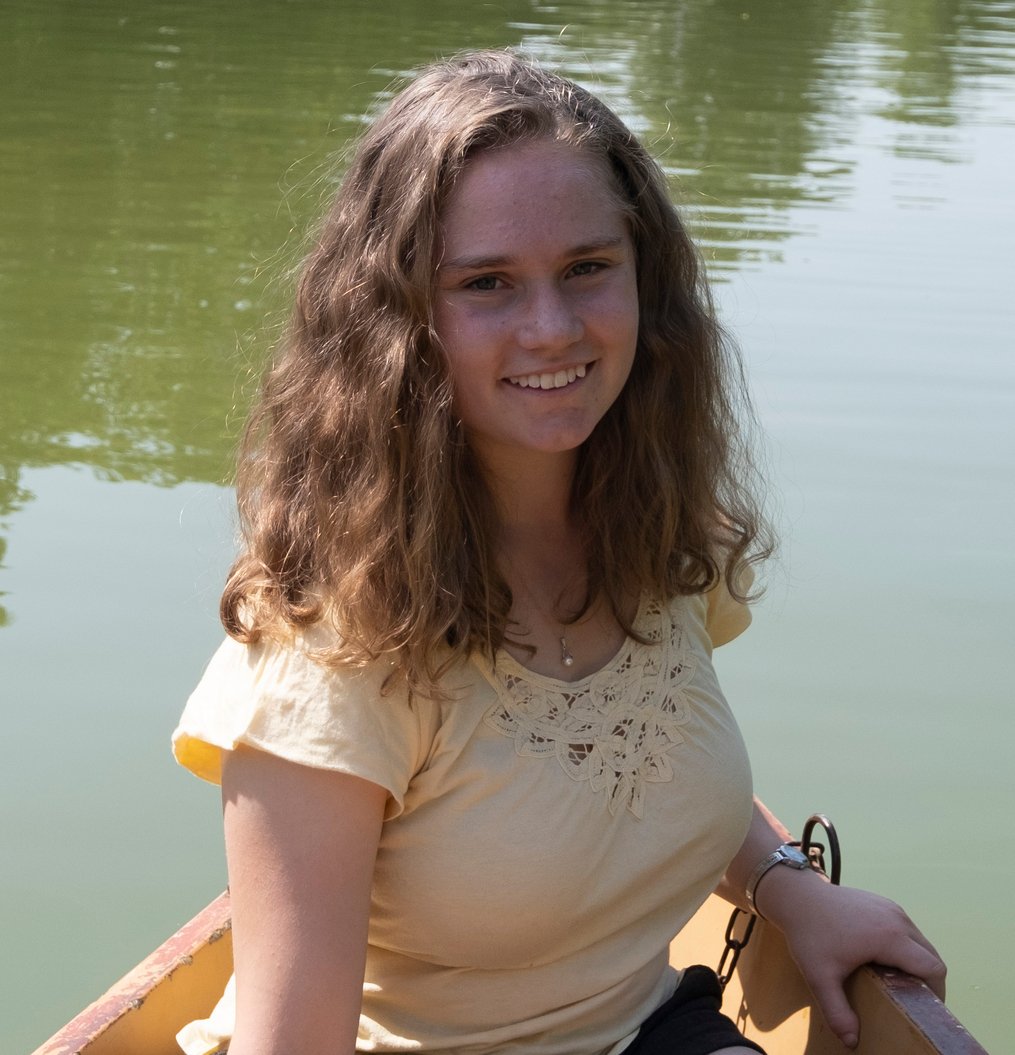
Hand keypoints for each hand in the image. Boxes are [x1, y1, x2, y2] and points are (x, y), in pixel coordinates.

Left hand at [756, 869, 946, 1048]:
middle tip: (911, 999)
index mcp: (890, 937)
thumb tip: (851, 1042)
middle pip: (932, 955)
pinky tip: (884, 959)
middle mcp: (897, 919)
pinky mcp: (882, 902)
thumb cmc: (809, 934)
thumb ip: (837, 1011)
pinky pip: (906, 928)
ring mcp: (891, 907)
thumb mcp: (820, 977)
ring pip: (920, 940)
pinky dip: (906, 946)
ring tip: (898, 981)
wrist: (796, 895)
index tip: (924, 1008)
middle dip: (928, 980)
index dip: (936, 992)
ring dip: (917, 962)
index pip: (933, 968)